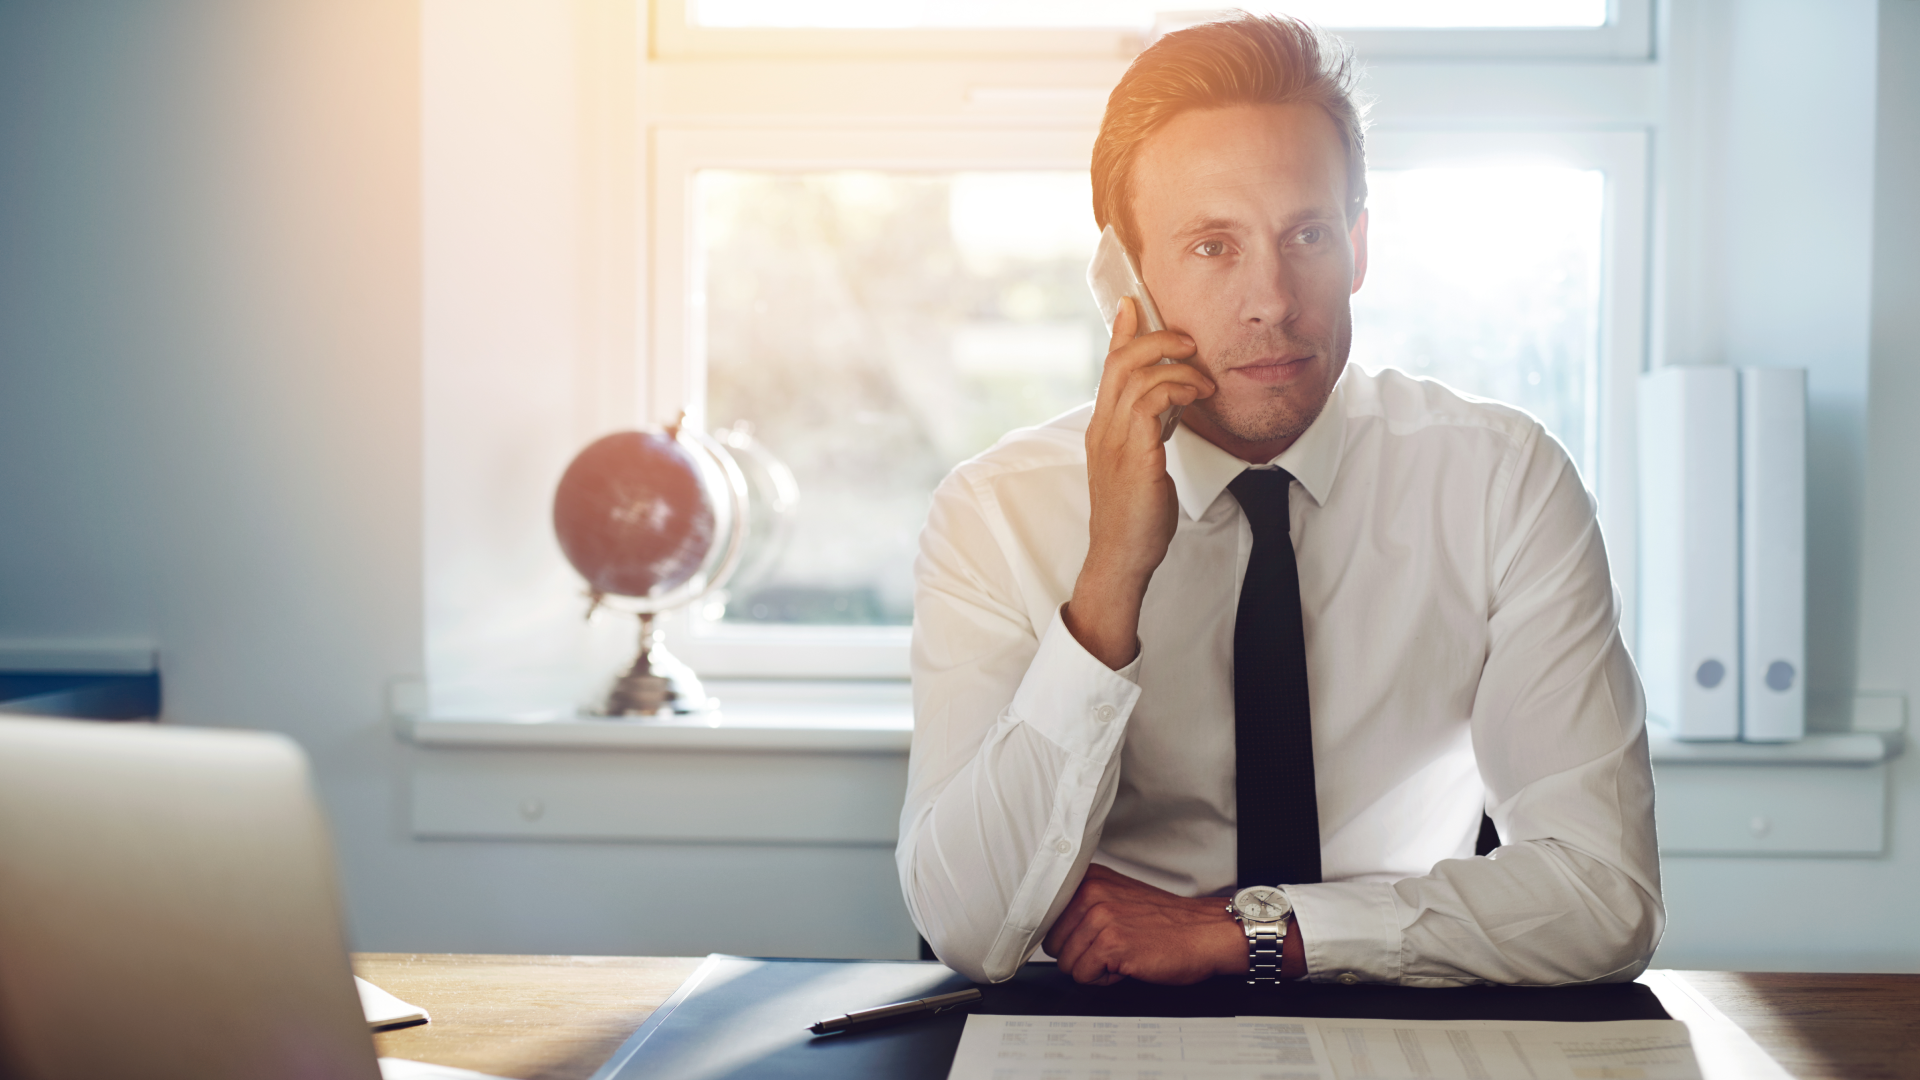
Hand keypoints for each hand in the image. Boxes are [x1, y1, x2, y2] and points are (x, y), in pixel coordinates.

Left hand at [1042, 864, 1244, 985]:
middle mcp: (1091, 892)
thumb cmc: (1166, 922)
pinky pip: (1084, 977)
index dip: (1064, 937)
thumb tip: (1049, 928)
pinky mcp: (1111, 944)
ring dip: (1093, 968)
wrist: (1205, 933)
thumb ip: (1083, 905)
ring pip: (1067, 963)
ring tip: (1121, 955)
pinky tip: (1127, 965)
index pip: (1046, 917)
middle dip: (1079, 954)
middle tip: (1110, 948)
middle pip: (1053, 943)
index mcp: (1089, 878)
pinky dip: (1105, 980)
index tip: (1081, 939)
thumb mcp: (1117, 897)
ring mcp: (1100, 917)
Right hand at [1063, 298, 1212, 668]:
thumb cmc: (1136, 515)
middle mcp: (1103, 428)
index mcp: (1102, 426)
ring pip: (1137, 375)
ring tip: (1204, 379)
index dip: (1121, 331)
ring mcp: (1114, 441)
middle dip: (1155, 339)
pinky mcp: (1134, 456)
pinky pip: (1152, 403)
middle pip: (1120, 360)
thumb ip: (1149, 428)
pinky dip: (1178, 389)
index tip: (1133, 303)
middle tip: (1188, 341)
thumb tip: (1169, 402)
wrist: (1122, 557)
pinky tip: (1199, 397)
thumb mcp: (1142, 460)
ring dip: (1177, 367)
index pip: (1108, 366)